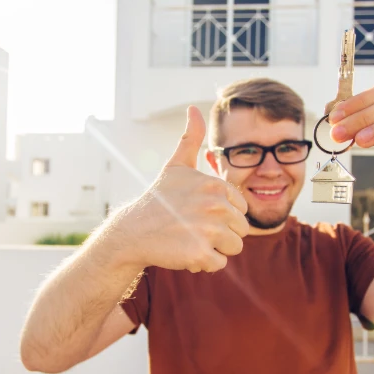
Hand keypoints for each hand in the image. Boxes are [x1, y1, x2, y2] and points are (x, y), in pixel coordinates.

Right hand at [119, 106, 248, 272]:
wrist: (132, 230)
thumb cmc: (158, 199)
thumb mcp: (176, 165)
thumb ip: (191, 138)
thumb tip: (194, 107)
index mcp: (216, 186)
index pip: (241, 209)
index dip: (222, 214)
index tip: (198, 212)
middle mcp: (215, 206)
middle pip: (241, 230)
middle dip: (220, 233)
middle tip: (191, 227)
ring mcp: (208, 230)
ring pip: (233, 248)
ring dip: (214, 248)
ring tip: (189, 238)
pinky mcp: (199, 253)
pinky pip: (218, 265)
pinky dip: (203, 263)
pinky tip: (184, 251)